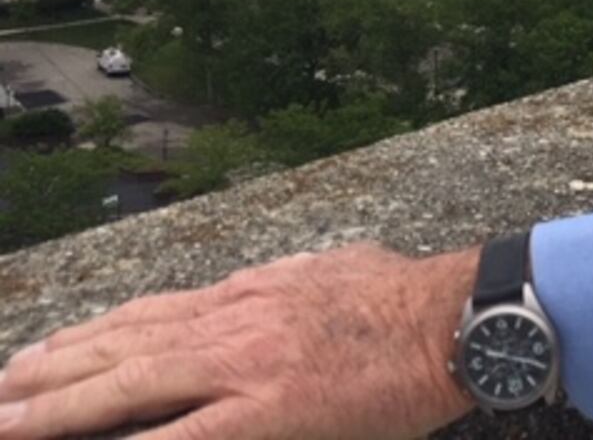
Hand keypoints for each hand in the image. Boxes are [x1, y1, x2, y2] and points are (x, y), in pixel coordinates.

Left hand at [0, 243, 478, 439]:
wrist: (451, 316)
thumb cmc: (409, 296)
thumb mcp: (337, 266)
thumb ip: (292, 279)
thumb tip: (276, 281)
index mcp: (252, 291)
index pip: (151, 314)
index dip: (89, 336)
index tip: (40, 353)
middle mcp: (232, 322)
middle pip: (122, 348)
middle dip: (49, 374)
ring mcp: (241, 366)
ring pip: (128, 385)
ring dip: (58, 407)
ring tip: (5, 422)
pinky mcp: (263, 412)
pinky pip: (178, 439)